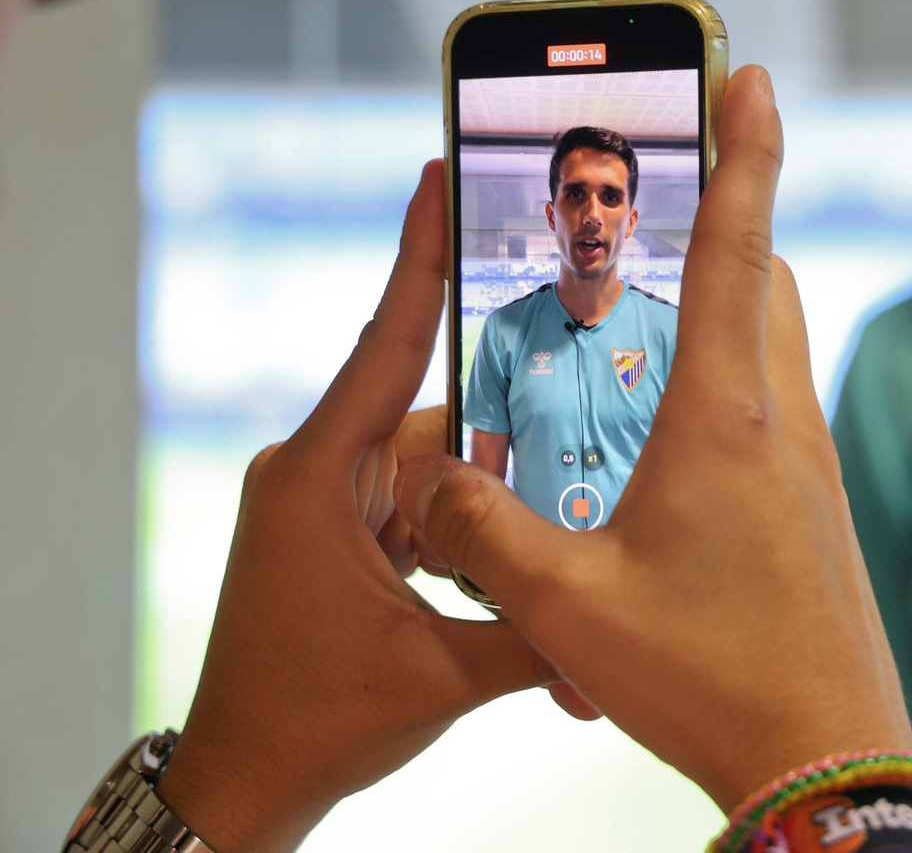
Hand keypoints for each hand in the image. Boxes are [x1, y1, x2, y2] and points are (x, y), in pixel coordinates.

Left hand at [156, 163, 555, 852]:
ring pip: (436, 468)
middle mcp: (316, 473)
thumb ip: (539, 629)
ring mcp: (325, 503)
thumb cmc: (313, 724)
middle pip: (436, 419)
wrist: (241, 782)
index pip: (385, 345)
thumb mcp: (441, 675)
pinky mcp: (338, 533)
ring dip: (491, 503)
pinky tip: (511, 565)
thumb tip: (626, 612)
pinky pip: (418, 504)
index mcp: (317, 479)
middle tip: (586, 417)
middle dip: (510, 442)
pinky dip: (466, 530)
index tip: (438, 174)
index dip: (418, 257)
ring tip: (553, 526)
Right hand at [396, 65, 911, 812]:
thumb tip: (424, 486)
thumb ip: (483, 534)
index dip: (746, 152)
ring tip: (645, 317)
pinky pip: (770, 412)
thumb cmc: (712, 677)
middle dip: (724, 222)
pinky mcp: (813, 512)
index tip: (755, 77)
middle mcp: (782, 423)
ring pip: (773, 347)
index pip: (741, 246)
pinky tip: (666, 439)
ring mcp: (808, 469)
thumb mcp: (567, 605)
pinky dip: (723, 384)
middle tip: (665, 199)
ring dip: (723, 306)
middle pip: (765, 282)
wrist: (828, 758)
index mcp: (728, 416)